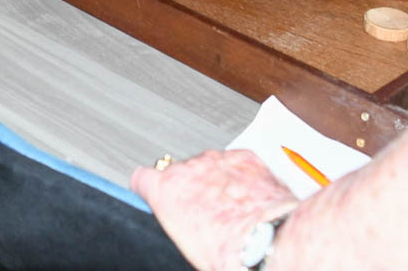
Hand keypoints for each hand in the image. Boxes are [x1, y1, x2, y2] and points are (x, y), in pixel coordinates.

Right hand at [130, 150, 297, 270]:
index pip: (141, 178)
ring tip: (229, 208)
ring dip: (214, 181)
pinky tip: (246, 198)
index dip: (148, 189)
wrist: (267, 241)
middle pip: (179, 172)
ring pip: (209, 166)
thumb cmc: (227, 249)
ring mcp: (217, 159)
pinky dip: (238, 175)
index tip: (154, 196)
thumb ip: (172, 218)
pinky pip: (235, 163)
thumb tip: (176, 221)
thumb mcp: (183, 241)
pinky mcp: (244, 157)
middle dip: (188, 188)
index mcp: (166, 189)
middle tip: (203, 213)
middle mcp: (189, 168)